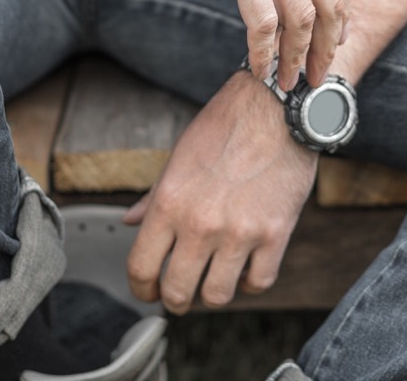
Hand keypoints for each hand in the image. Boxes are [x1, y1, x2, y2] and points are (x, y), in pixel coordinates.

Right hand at [123, 0, 349, 89]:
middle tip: (318, 74)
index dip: (341, 9)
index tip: (335, 36)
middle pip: (331, 1)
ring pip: (302, 17)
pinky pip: (264, 22)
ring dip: (298, 57)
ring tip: (289, 83)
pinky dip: (265, 52)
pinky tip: (259, 68)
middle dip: (328, 45)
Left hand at [123, 72, 317, 313]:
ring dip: (212, 293)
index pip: (141, 268)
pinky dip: (250, 283)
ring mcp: (239, 232)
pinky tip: (245, 268)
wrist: (276, 108)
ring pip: (218, 295)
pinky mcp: (275, 234)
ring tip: (214, 279)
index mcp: (170, 202)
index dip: (140, 289)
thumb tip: (130, 221)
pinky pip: (259, 282)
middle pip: (177, 292)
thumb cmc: (226, 126)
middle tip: (180, 293)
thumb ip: (154, 196)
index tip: (148, 291)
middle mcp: (201, 223)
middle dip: (175, 299)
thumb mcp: (180, 157)